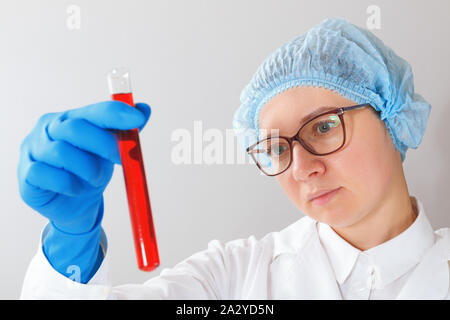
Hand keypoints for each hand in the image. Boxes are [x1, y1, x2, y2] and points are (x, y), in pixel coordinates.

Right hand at [18, 101, 150, 233]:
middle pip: (75, 128)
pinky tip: (75, 189)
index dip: (117, 113)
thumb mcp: (110, 151)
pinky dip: (68, 184)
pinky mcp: (27, 173)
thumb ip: (125, 131)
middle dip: (104, 144)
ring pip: (62, 153)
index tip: (138, 119)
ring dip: (87, 169)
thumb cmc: (90, 171)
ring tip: (95, 179)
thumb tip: (144, 108)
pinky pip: (47, 175)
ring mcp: (34, 149)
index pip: (94, 110)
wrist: (73, 204)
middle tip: (122, 160)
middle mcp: (49, 128)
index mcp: (71, 118)